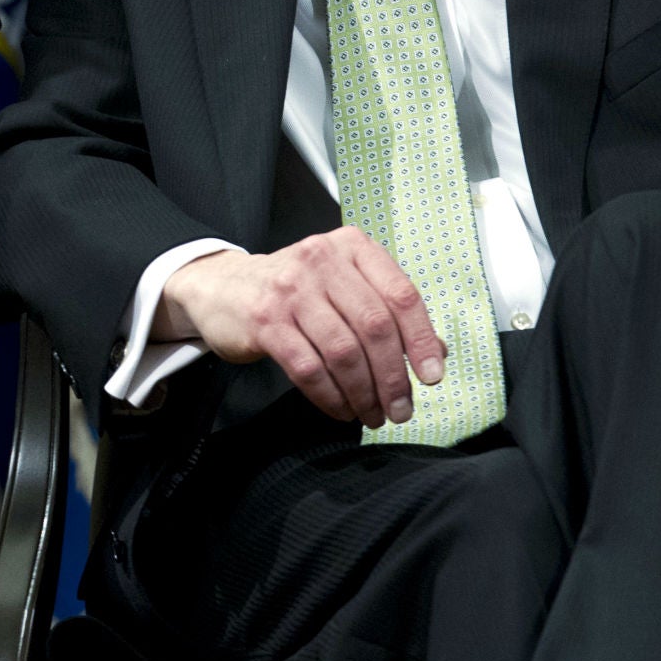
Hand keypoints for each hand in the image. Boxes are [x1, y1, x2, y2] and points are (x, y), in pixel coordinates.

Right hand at [160, 227, 445, 427]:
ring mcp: (290, 288)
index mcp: (351, 246)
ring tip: (373, 414)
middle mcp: (321, 259)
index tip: (432, 377)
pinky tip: (341, 409)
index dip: (423, 340)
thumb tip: (435, 352)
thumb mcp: (344, 285)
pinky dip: (330, 397)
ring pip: (343, 351)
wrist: (225, 287)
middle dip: (394, 377)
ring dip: (364, 393)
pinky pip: (308, 369)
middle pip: (375, 327)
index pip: (401, 295)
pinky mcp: (265, 320)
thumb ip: (387, 310)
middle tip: (401, 409)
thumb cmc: (297, 290)